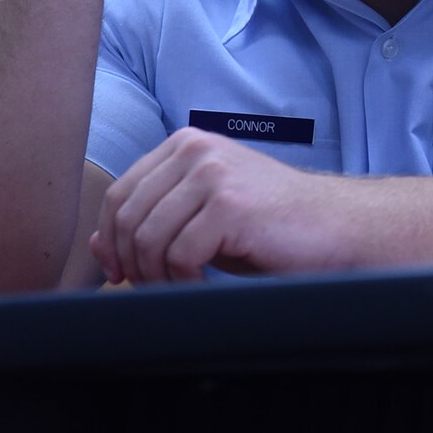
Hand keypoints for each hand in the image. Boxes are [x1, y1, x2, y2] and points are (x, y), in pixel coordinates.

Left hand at [90, 128, 344, 283]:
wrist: (337, 226)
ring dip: (158, 276)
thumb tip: (95, 244)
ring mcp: (214, 173)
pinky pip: (179, 255)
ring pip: (148, 238)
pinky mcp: (231, 204)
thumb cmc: (271, 225)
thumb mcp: (202, 216)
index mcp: (186, 144)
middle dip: (134, 264)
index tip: (123, 273)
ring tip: (183, 287)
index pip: (119, 194)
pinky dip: (185, 282)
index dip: (111, 241)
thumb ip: (153, 220)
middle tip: (157, 288)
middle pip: (127, 218)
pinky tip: (204, 285)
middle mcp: (196, 149)